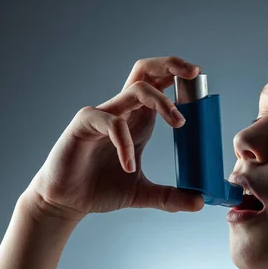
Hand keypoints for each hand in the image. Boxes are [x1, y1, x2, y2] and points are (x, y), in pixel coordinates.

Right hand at [23, 56, 204, 220]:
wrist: (67, 202)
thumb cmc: (100, 188)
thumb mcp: (142, 194)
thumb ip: (170, 197)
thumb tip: (199, 203)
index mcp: (139, 119)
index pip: (159, 84)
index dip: (179, 76)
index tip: (200, 80)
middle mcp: (123, 111)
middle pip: (146, 72)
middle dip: (171, 65)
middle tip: (195, 73)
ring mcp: (103, 116)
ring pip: (135, 89)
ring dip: (162, 102)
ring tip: (179, 124)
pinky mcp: (84, 125)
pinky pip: (111, 122)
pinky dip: (125, 142)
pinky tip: (129, 166)